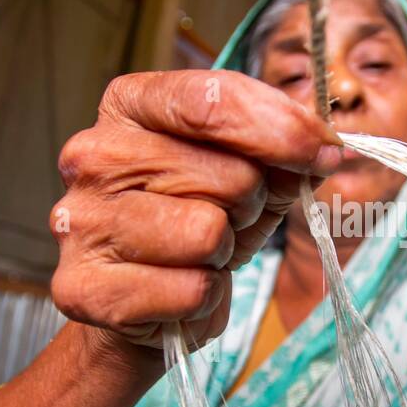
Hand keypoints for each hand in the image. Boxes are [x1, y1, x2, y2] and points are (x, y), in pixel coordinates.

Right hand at [49, 70, 340, 349]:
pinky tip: (179, 290)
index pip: (211, 100)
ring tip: (201, 254)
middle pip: (228, 173)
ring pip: (207, 233)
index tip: (325, 151)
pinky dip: (203, 297)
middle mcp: (94, 155)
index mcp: (129, 106)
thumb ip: (283, 154)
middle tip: (229, 219)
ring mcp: (81, 221)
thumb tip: (324, 149)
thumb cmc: (195, 224)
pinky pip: (191, 289)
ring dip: (224, 252)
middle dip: (251, 203)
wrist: (146, 305)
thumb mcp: (248, 176)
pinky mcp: (85, 288)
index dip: (282, 128)